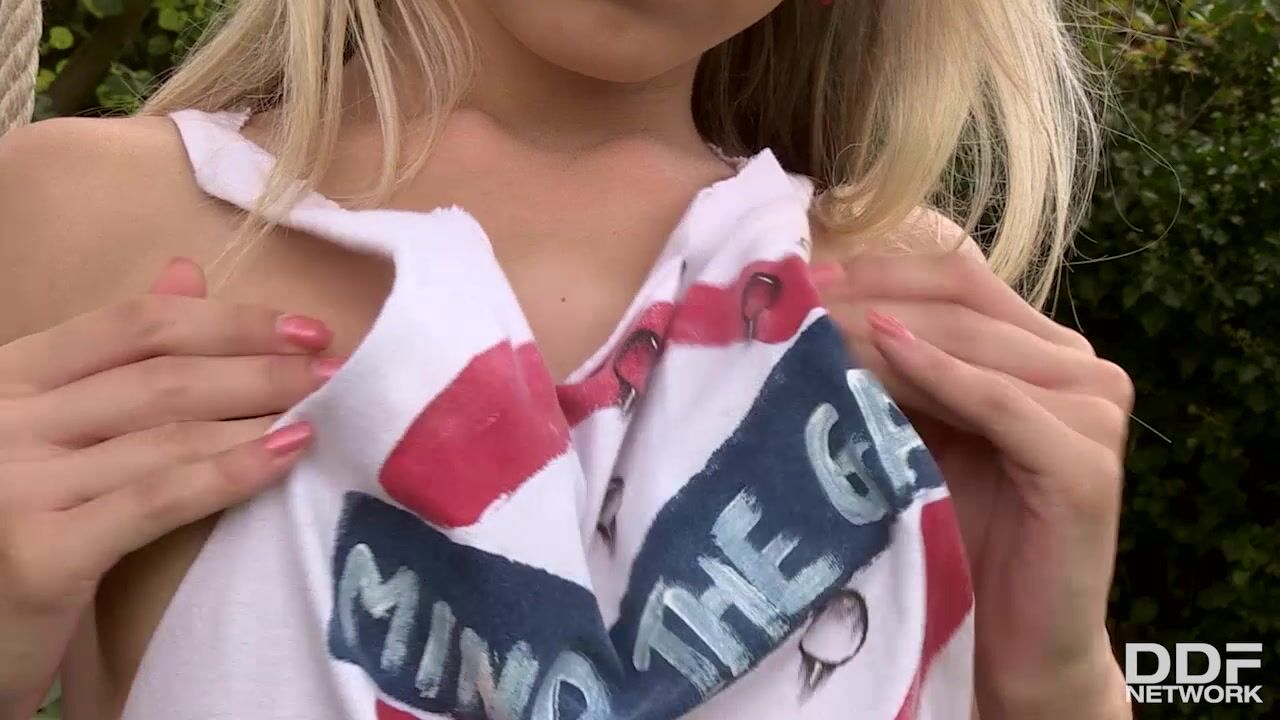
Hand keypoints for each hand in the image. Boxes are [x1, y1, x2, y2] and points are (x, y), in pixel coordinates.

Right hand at [0, 259, 335, 715]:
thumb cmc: (17, 525)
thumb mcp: (52, 429)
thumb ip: (112, 357)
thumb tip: (185, 273)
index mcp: (8, 378)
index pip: (133, 327)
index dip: (229, 321)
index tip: (306, 328)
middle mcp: (3, 420)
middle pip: (161, 378)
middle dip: (260, 370)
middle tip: (335, 372)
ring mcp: (15, 485)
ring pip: (168, 435)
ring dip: (259, 417)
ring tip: (325, 410)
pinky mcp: (43, 553)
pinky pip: (159, 498)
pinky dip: (231, 472)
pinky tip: (288, 455)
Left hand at [816, 251, 1132, 718]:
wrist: (1008, 646)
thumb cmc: (949, 536)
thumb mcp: (911, 432)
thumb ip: (887, 368)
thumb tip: (801, 300)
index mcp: (1040, 350)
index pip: (957, 277)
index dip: (876, 265)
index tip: (795, 269)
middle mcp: (1078, 367)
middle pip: (962, 300)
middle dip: (866, 293)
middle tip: (789, 294)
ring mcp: (1094, 412)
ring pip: (974, 344)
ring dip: (883, 329)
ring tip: (809, 325)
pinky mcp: (1087, 466)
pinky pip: (1001, 403)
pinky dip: (939, 374)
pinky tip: (882, 349)